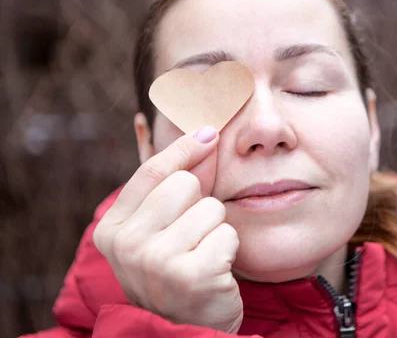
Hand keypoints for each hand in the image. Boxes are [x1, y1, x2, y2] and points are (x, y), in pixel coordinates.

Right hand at [93, 128, 242, 332]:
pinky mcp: (192, 274)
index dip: (183, 148)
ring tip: (202, 255)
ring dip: (215, 229)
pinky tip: (215, 270)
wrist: (188, 329)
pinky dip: (229, 249)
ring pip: (211, 207)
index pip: (151, 171)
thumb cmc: (177, 272)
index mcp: (112, 230)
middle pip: (184, 184)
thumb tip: (204, 134)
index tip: (207, 133)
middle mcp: (127, 245)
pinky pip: (228, 233)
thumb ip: (177, 182)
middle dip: (200, 204)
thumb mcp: (162, 229)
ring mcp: (157, 262)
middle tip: (193, 236)